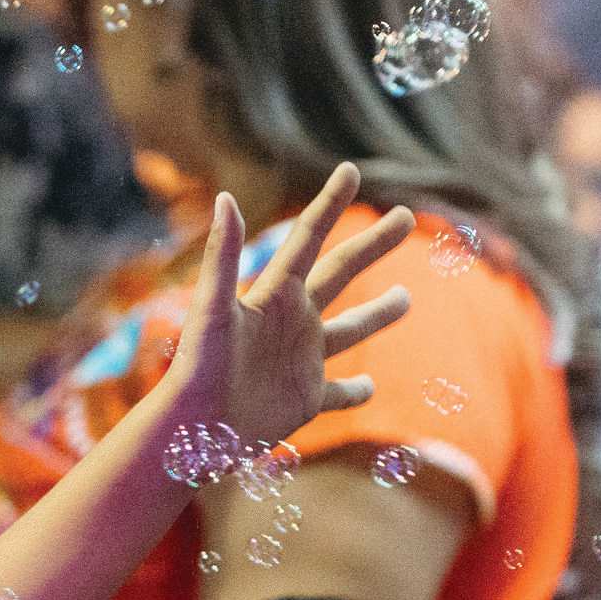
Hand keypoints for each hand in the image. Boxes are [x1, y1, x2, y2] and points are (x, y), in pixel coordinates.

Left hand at [159, 165, 409, 445]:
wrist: (193, 430)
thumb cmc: (198, 369)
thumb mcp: (212, 309)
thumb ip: (222, 255)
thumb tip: (225, 197)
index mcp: (274, 294)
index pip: (308, 238)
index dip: (329, 203)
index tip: (350, 169)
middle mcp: (291, 321)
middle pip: (340, 272)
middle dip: (373, 245)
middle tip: (406, 216)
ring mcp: (301, 359)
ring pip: (349, 330)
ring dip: (377, 313)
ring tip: (407, 297)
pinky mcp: (305, 399)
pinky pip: (337, 393)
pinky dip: (356, 390)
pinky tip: (371, 387)